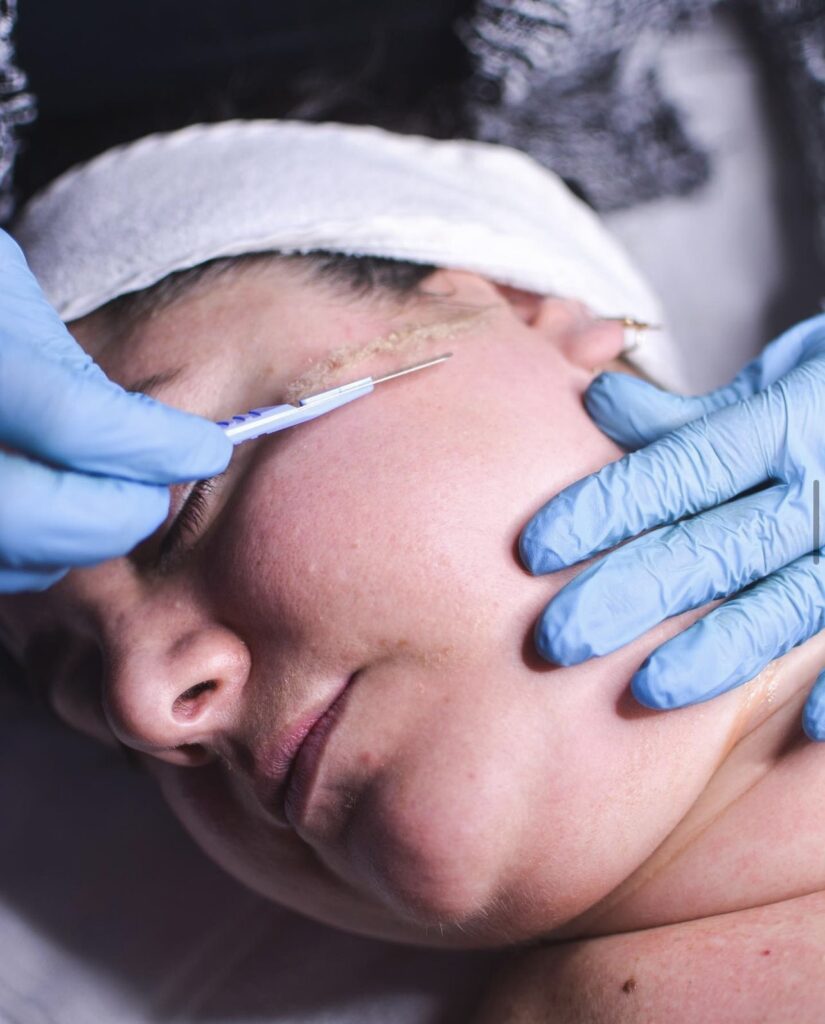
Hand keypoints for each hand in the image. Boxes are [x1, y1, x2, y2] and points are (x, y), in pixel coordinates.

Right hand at [0, 229, 230, 591]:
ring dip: (80, 544)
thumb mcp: (8, 291)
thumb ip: (70, 371)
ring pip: (8, 557)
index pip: (72, 421)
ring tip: (111, 503)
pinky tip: (59, 519)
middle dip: (115, 515)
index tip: (207, 447)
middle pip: (28, 513)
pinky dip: (38, 557)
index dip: (155, 446)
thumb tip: (152, 439)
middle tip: (156, 495)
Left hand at [519, 313, 824, 739]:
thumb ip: (690, 415)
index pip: (681, 469)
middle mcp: (818, 487)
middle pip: (716, 546)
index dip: (608, 509)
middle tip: (558, 640)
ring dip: (718, 652)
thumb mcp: (771, 384)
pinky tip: (809, 729)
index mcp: (784, 423)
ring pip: (784, 603)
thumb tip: (599, 401)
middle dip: (633, 595)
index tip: (536, 550)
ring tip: (648, 692)